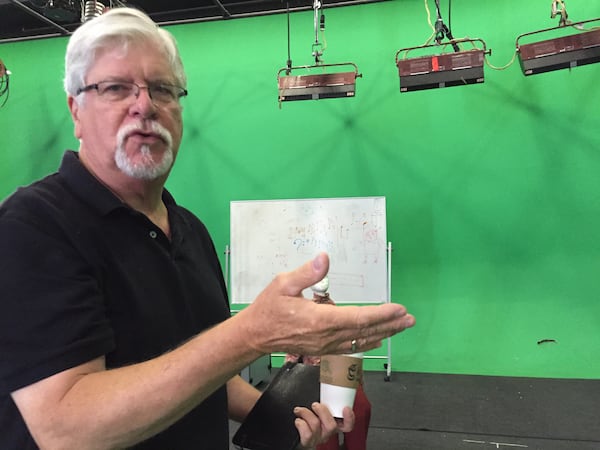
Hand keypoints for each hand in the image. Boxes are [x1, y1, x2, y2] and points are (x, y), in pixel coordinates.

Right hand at [241, 252, 415, 355]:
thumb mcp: (282, 284)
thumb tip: (324, 258)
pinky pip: (350, 346)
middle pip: (365, 332)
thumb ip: (306, 273)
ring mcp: (325, 346)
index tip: (398, 308)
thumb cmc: (268, 309)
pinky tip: (378, 339)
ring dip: (383, 333)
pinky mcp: (322, 349)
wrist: (254, 336)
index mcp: (319, 320)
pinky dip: (367, 342)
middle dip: (390, 325)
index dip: (381, 314)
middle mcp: (326, 336)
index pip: (358, 318)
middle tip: (410, 319)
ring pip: (360, 341)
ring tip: (401, 327)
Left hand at [293, 402, 354, 448]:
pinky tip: (298, 419)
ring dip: (306, 413)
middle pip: (332, 426)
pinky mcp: (308, 442)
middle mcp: (327, 433)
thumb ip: (327, 402)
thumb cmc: (310, 418)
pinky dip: (300, 423)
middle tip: (316, 405)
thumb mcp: (321, 410)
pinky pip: (306, 434)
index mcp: (333, 425)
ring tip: (300, 410)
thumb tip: (327, 385)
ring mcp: (318, 438)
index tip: (346, 408)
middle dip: (323, 412)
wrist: (297, 436)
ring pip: (316, 425)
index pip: (347, 425)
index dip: (349, 418)